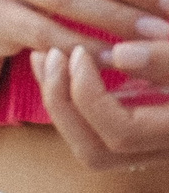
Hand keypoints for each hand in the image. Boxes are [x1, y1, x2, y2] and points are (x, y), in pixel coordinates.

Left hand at [36, 43, 168, 169]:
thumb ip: (167, 58)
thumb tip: (119, 56)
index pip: (120, 131)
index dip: (88, 93)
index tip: (79, 51)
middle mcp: (168, 149)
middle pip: (97, 152)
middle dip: (63, 103)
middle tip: (50, 54)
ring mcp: (157, 147)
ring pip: (95, 150)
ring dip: (62, 105)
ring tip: (47, 57)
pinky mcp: (148, 135)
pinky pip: (101, 135)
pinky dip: (75, 103)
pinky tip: (64, 63)